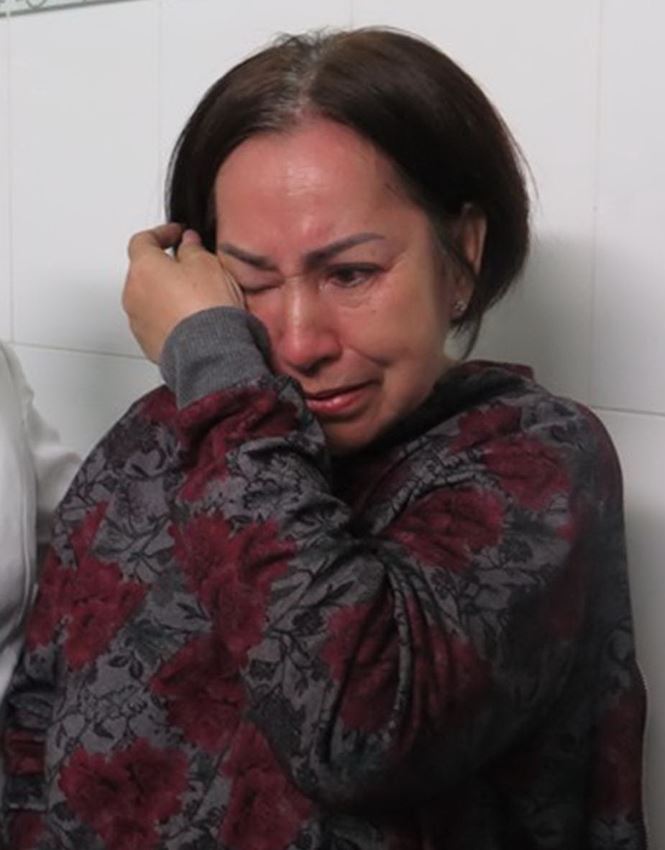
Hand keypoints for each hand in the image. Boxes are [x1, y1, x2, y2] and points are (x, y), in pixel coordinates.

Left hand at [123, 223, 244, 361]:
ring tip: (193, 300)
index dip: (162, 233)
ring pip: (148, 299)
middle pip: (143, 272)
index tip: (176, 234)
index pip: (143, 240)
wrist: (209, 351)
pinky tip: (189, 320)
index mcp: (143, 267)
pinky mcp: (148, 343)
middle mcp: (133, 293)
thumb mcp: (207, 264)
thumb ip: (192, 249)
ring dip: (165, 295)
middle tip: (188, 268)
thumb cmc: (207, 309)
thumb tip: (188, 244)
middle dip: (163, 267)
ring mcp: (138, 321)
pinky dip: (168, 318)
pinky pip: (155, 323)